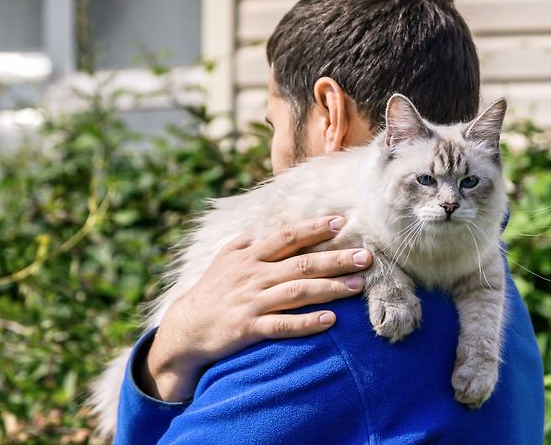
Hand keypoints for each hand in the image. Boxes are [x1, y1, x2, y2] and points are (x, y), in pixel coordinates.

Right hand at [138, 215, 370, 401]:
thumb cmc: (211, 290)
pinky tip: (330, 321)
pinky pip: (282, 325)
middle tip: (365, 257)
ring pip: (297, 292)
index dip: (314, 228)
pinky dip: (306, 323)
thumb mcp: (224, 259)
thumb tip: (263, 225)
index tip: (340, 222)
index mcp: (250, 256)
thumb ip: (246, 242)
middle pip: (301, 263)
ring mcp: (252, 302)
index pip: (287, 237)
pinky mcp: (249, 328)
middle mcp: (254, 275)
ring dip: (330, 289)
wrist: (185, 328)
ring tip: (358, 287)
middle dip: (336, 259)